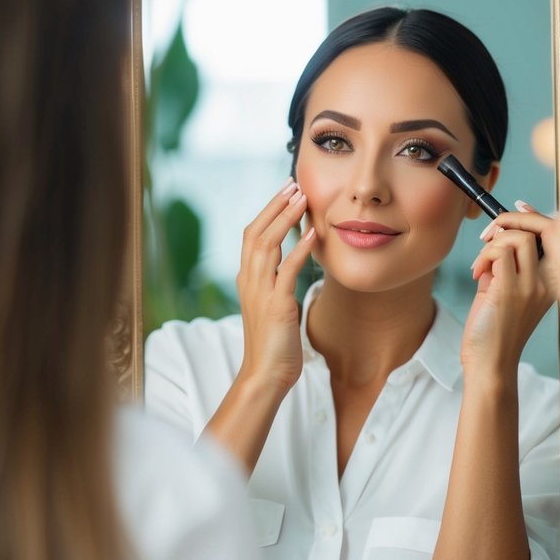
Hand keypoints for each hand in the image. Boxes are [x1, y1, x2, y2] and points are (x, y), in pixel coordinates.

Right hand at [234, 177, 315, 405]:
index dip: (268, 210)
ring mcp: (260, 293)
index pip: (252, 234)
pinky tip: (312, 235)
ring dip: (285, 219)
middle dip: (275, 206)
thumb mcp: (273, 306)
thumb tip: (290, 264)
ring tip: (302, 199)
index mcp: (248, 279)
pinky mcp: (276, 306)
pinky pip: (286, 271)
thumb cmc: (274, 343)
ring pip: (268, 245)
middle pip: (256, 232)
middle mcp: (249, 281)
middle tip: (293, 184)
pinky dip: (298, 250)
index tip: (286, 191)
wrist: (265, 376)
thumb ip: (277, 283)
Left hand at [461, 206, 555, 389]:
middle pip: (537, 231)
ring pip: (517, 238)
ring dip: (493, 243)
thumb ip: (506, 267)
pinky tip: (476, 274)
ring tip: (482, 264)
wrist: (490, 366)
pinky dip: (483, 256)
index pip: (555, 237)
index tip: (516, 209)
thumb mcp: (506, 294)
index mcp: (552, 284)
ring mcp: (530, 287)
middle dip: (508, 223)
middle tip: (487, 236)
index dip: (535, 217)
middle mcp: (547, 284)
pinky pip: (499, 253)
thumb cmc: (495, 334)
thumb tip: (496, 240)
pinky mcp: (509, 291)